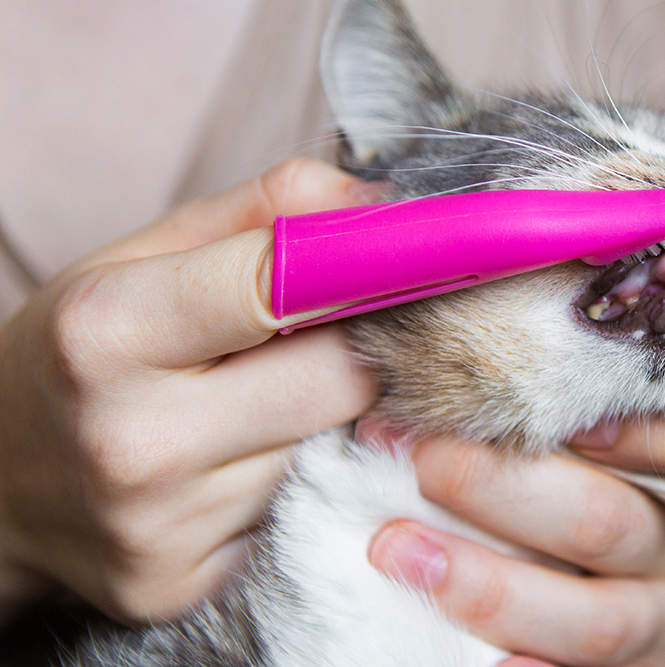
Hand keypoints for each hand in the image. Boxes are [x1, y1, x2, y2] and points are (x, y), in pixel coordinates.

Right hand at [0, 159, 377, 624]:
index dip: (360, 268)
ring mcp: (165, 527)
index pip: (286, 285)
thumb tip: (376, 203)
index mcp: (110, 332)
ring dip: (325, 418)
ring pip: (330, 448)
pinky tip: (245, 462)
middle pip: (339, 379)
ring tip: (262, 402)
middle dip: (356, 348)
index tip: (401, 261)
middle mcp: (136, 439)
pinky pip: (302, 509)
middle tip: (329, 334)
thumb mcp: (134, 259)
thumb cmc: (74, 356)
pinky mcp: (188, 585)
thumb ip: (257, 214)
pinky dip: (298, 477)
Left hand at [368, 396, 664, 665]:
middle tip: (421, 456)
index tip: (568, 416)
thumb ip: (542, 374)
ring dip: (488, 586)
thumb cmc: (569, 460)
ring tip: (397, 548)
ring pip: (598, 620)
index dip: (664, 433)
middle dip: (503, 489)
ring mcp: (661, 615)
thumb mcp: (577, 415)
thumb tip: (428, 324)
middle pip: (615, 523)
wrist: (600, 568)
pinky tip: (480, 660)